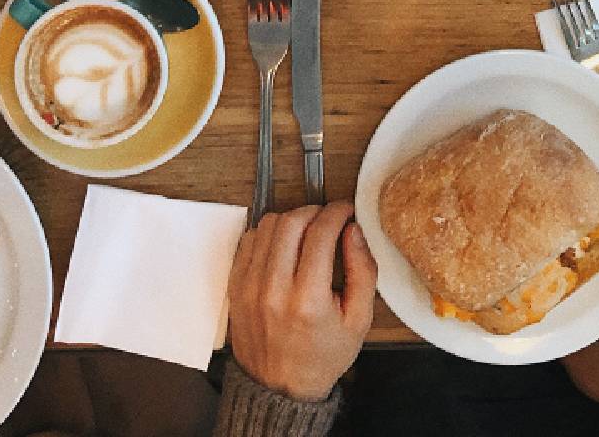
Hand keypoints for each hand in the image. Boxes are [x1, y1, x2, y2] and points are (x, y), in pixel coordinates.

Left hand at [226, 202, 377, 400]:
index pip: (320, 233)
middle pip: (291, 222)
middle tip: (328, 218)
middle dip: (315, 211)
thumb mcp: (359, 321)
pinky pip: (248, 241)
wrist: (279, 387)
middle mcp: (274, 290)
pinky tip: (284, 245)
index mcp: (308, 300)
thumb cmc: (322, 356)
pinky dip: (268, 234)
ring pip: (267, 226)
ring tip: (307, 231)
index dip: (337, 212)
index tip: (346, 211)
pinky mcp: (236, 286)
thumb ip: (363, 271)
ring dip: (291, 219)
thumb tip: (354, 230)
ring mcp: (249, 287)